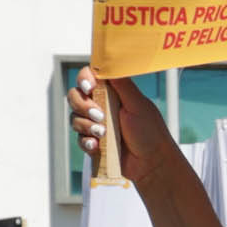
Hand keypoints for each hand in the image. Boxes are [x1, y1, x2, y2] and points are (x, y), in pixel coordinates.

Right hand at [68, 65, 187, 189]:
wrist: (152, 163)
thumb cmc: (150, 132)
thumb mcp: (138, 104)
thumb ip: (122, 84)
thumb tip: (108, 63)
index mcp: (113, 93)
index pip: (89, 78)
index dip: (84, 80)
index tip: (89, 88)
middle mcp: (102, 106)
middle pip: (75, 97)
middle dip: (83, 106)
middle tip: (100, 117)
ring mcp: (96, 125)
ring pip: (74, 118)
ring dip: (86, 125)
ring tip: (103, 134)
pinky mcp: (94, 142)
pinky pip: (79, 139)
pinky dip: (86, 142)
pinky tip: (97, 146)